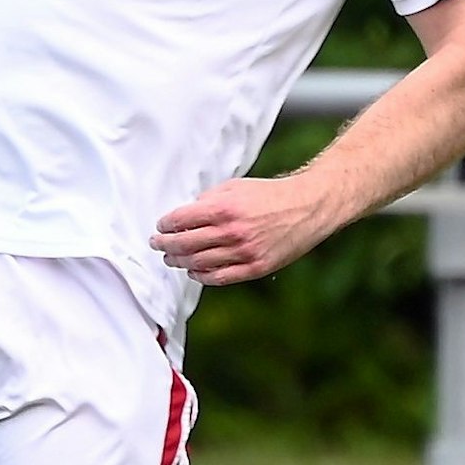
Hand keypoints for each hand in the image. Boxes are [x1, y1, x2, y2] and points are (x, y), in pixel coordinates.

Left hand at [150, 175, 336, 285]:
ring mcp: (244, 252)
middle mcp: (231, 232)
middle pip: (184, 244)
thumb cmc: (269, 195)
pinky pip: (220, 278)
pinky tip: (194, 271)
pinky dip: (202, 276)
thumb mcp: (233, 187)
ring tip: (171, 258)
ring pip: (199, 263)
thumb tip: (184, 216)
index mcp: (223, 208)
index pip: (180, 220)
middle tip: (157, 244)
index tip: (160, 226)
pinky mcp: (256, 268)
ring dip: (179, 262)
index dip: (165, 225)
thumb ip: (207, 200)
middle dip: (165, 245)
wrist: (307, 207)